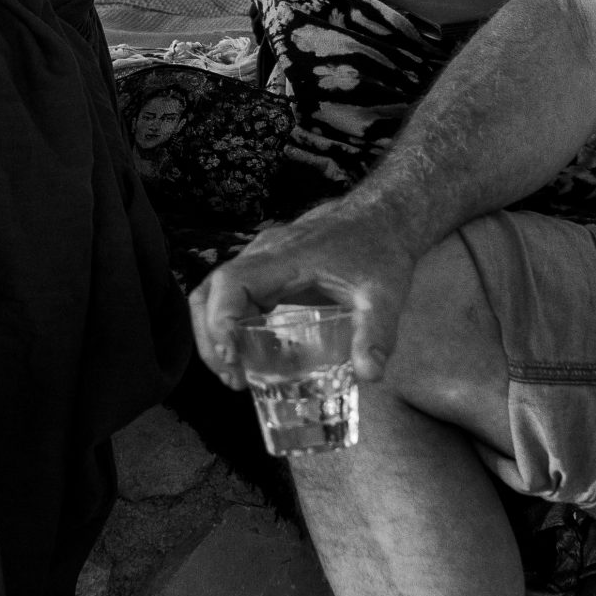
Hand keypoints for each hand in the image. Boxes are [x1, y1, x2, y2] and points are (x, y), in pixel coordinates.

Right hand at [188, 201, 418, 390]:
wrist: (380, 218)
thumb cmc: (379, 251)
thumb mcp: (384, 295)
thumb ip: (377, 334)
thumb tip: (370, 374)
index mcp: (285, 257)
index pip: (232, 283)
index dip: (220, 322)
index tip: (233, 359)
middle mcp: (264, 255)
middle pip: (210, 291)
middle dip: (211, 338)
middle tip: (234, 377)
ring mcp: (261, 260)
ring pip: (214, 292)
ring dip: (214, 334)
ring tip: (235, 373)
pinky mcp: (265, 270)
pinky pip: (232, 295)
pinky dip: (228, 325)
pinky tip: (249, 354)